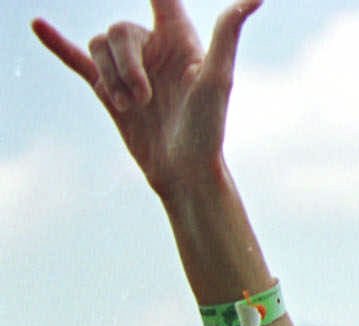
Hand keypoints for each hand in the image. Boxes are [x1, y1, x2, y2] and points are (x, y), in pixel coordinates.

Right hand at [33, 0, 262, 196]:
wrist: (183, 173)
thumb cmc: (208, 128)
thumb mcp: (218, 78)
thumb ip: (227, 33)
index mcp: (180, 40)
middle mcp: (154, 49)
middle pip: (119, 31)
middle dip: (126, 65)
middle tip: (145, 98)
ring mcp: (129, 69)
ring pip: (98, 47)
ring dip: (112, 79)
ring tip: (133, 107)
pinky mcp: (109, 89)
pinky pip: (77, 58)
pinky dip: (57, 43)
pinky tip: (37, 25)